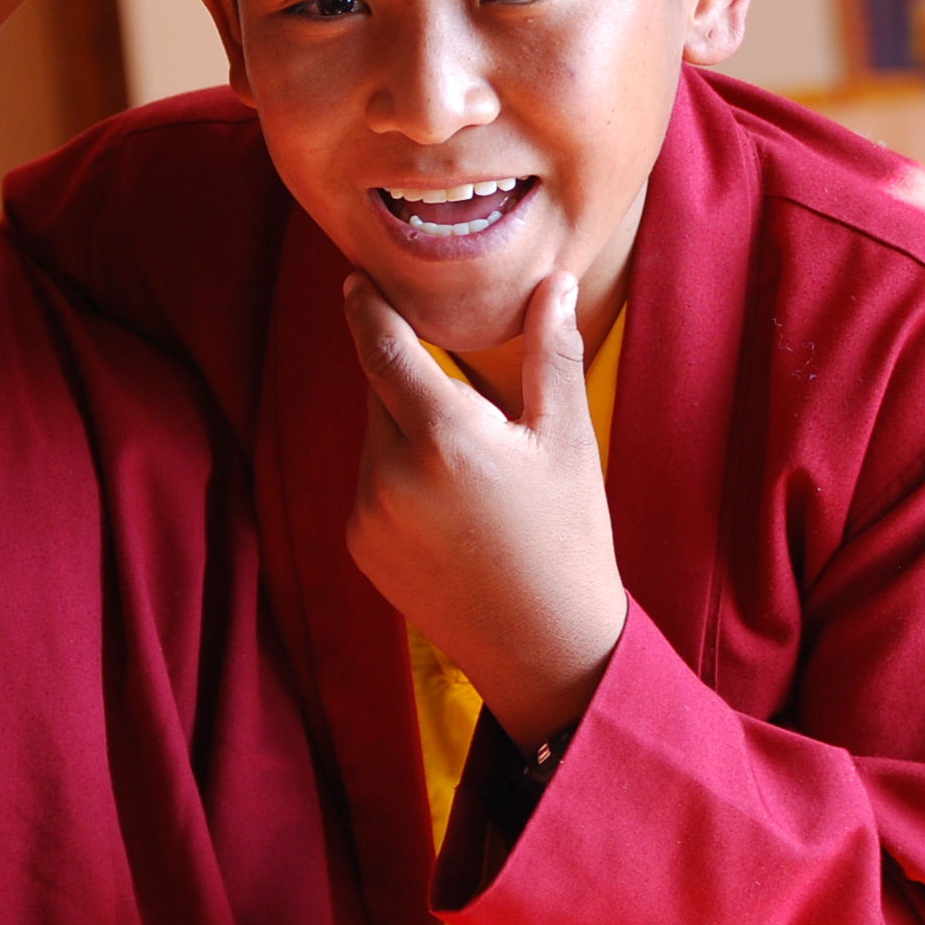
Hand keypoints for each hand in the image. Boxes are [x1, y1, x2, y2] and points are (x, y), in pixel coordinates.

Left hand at [342, 269, 628, 746]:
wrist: (545, 647)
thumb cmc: (568, 537)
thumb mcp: (567, 440)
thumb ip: (550, 353)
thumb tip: (550, 281)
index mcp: (444, 437)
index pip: (381, 346)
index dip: (365, 306)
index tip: (355, 278)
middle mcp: (390, 473)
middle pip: (381, 391)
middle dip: (414, 382)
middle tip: (473, 411)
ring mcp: (368, 514)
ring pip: (376, 437)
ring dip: (409, 432)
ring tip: (474, 476)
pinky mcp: (360, 545)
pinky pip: (371, 483)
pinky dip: (400, 476)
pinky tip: (454, 512)